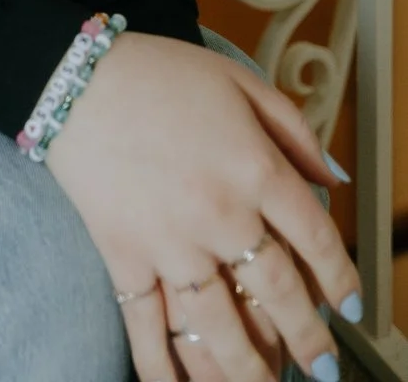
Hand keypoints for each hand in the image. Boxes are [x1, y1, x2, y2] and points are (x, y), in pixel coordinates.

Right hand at [43, 32, 358, 380]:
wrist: (74, 76)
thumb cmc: (157, 72)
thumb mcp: (237, 79)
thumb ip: (293, 128)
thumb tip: (334, 178)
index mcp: (255, 167)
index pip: (315, 238)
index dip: (341, 278)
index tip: (351, 307)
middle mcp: (220, 215)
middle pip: (276, 293)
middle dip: (307, 339)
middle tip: (320, 368)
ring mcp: (170, 243)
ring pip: (219, 327)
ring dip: (247, 368)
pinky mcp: (124, 258)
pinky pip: (148, 327)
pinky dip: (164, 368)